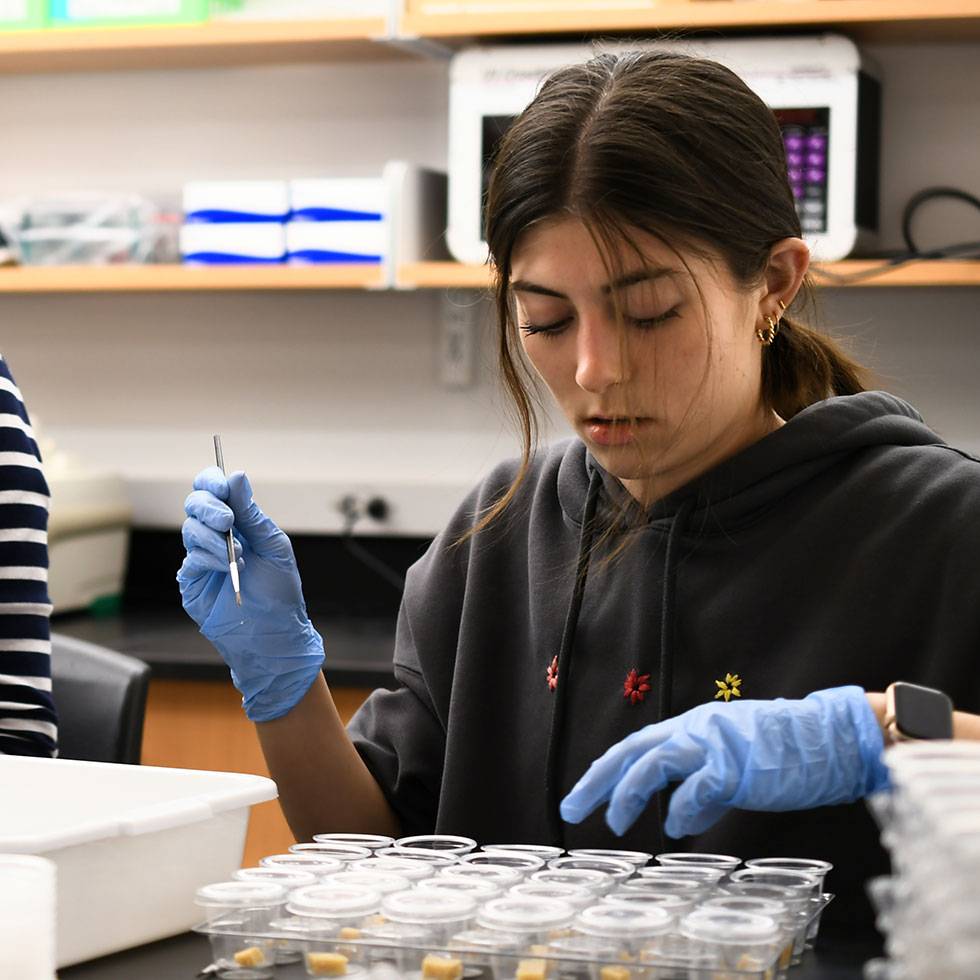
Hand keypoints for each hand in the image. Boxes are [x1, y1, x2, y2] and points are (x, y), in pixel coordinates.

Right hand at [177, 467, 323, 721]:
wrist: (274, 633)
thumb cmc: (280, 591)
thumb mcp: (273, 546)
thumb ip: (252, 513)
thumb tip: (237, 477)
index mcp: (239, 522)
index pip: (214, 490)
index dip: (212, 481)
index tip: (221, 484)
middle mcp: (217, 535)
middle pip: (196, 503)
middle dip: (209, 506)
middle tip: (227, 520)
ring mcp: (202, 557)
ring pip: (190, 528)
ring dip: (212, 536)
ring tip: (236, 554)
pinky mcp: (192, 580)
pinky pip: (190, 558)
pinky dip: (208, 557)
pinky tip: (226, 567)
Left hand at [560, 686, 888, 837]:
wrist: (828, 738)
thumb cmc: (783, 753)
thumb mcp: (733, 766)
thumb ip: (702, 789)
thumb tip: (677, 820)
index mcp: (690, 728)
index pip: (634, 748)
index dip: (603, 772)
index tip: (579, 798)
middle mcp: (694, 729)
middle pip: (631, 751)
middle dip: (597, 782)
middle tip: (571, 810)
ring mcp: (714, 743)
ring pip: (653, 763)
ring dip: (629, 794)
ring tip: (616, 824)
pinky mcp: (737, 763)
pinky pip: (698, 788)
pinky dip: (683, 810)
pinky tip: (677, 827)